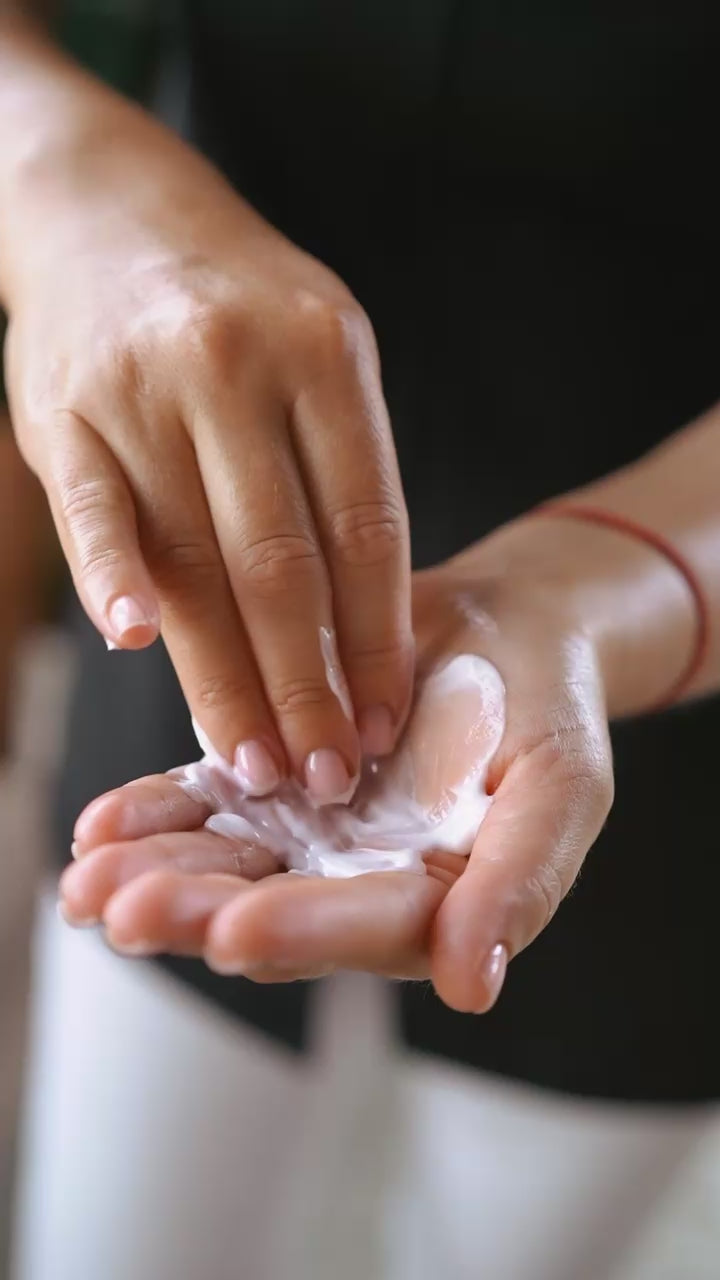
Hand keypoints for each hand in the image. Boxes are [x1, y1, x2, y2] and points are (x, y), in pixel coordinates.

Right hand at [4, 85, 411, 800]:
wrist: (112, 209)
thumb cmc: (240, 310)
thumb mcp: (321, 357)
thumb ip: (341, 474)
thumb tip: (362, 637)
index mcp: (325, 359)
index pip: (365, 530)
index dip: (376, 643)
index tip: (383, 726)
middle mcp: (237, 369)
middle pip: (283, 564)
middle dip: (308, 687)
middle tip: (325, 778)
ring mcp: (144, 388)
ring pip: (194, 561)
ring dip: (224, 675)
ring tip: (253, 763)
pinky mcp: (62, 409)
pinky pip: (92, 508)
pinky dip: (112, 575)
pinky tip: (136, 642)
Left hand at [60, 521, 615, 1011]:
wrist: (506, 629)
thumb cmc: (550, 709)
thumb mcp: (561, 788)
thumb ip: (520, 882)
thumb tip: (470, 986)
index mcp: (433, 899)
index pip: (367, 926)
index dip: (306, 929)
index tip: (239, 931)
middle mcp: (357, 881)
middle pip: (273, 908)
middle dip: (197, 912)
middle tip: (127, 910)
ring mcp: (307, 833)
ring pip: (223, 864)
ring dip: (154, 872)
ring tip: (91, 878)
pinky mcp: (267, 777)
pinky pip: (201, 801)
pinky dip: (151, 813)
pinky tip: (101, 826)